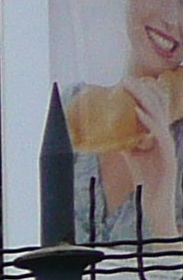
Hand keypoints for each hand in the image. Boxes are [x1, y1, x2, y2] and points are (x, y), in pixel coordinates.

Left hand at [126, 75, 178, 237]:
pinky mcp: (168, 154)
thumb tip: (112, 136)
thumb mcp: (132, 157)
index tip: (128, 82)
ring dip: (144, 100)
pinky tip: (137, 112)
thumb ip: (126, 144)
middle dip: (141, 92)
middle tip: (126, 78)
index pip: (152, 110)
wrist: (156, 201)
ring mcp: (168, 144)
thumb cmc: (146, 179)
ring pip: (158, 116)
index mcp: (159, 135)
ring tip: (132, 87)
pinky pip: (158, 134)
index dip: (142, 95)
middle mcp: (165, 136)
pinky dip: (148, 121)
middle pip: (155, 109)